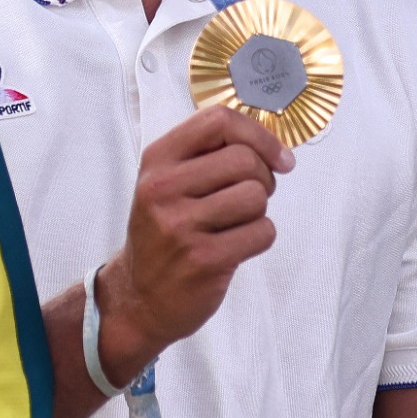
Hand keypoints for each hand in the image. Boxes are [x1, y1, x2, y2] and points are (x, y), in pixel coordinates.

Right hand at [95, 107, 292, 384]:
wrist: (139, 297)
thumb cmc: (166, 232)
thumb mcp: (169, 182)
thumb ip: (210, 154)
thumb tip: (276, 148)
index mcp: (157, 159)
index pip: (218, 120)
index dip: (258, 135)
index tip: (278, 157)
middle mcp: (163, 188)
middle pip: (244, 159)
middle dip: (263, 177)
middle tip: (250, 197)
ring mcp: (181, 225)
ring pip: (256, 195)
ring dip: (259, 210)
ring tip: (237, 222)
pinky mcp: (203, 260)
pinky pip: (261, 232)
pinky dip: (260, 237)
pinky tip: (237, 245)